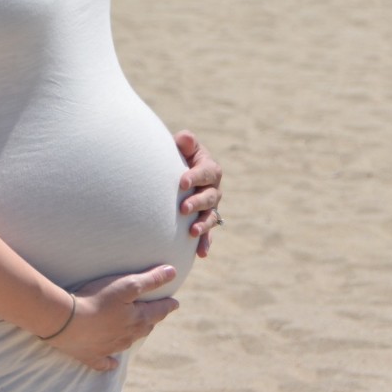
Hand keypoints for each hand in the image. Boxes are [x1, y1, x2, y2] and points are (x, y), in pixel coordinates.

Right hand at [43, 266, 179, 370]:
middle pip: (144, 327)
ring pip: (127, 343)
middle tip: (156, 314)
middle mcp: (127, 336)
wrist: (67, 322)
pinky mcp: (92, 356)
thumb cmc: (97, 299)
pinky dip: (110, 362)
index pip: (158, 311)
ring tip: (136, 330)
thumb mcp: (126, 285)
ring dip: (133, 336)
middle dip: (151, 320)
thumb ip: (150, 279)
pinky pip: (105, 362)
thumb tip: (173, 272)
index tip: (175, 303)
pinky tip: (113, 363)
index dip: (167, 305)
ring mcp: (110, 348)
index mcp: (137, 319)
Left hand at [175, 130, 222, 257]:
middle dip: (197, 202)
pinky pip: (208, 233)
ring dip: (203, 225)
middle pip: (210, 197)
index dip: (196, 176)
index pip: (206, 172)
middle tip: (183, 208)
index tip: (182, 182)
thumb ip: (185, 142)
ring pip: (211, 216)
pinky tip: (201, 253)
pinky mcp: (205, 220)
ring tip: (192, 232)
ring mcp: (211, 206)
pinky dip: (205, 242)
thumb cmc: (179, 156)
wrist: (177, 173)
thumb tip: (184, 139)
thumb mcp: (183, 146)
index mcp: (210, 169)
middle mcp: (214, 189)